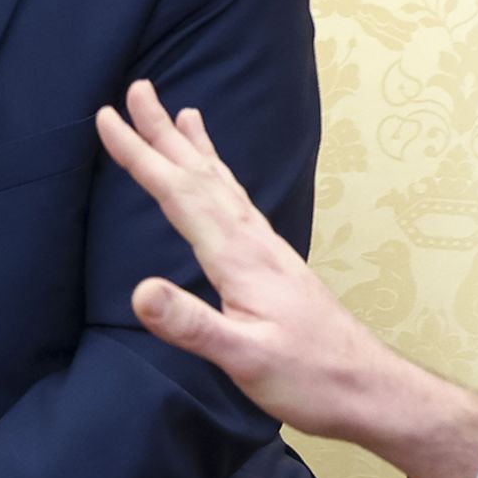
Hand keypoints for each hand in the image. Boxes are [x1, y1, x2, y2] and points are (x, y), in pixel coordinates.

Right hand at [97, 79, 477, 477]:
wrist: (369, 388)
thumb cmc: (310, 378)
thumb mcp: (244, 358)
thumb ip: (192, 325)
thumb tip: (140, 291)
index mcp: (240, 259)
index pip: (180, 195)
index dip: (141, 156)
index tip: (107, 119)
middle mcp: (254, 242)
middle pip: (201, 175)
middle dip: (164, 132)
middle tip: (137, 89)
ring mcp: (268, 250)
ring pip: (222, 184)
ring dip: (195, 148)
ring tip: (181, 113)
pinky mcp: (274, 264)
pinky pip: (238, 203)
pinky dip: (221, 177)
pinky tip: (220, 179)